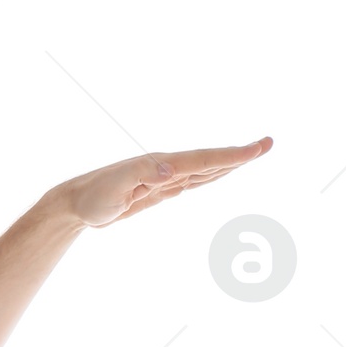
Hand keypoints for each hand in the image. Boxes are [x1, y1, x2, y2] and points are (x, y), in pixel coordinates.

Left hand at [57, 137, 273, 229]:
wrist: (77, 202)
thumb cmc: (94, 196)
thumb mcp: (115, 187)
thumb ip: (143, 175)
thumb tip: (173, 171)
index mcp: (162, 165)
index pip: (204, 159)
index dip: (232, 156)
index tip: (257, 149)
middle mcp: (168, 167)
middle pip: (211, 160)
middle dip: (240, 154)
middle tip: (268, 144)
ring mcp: (165, 178)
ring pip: (205, 170)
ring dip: (229, 163)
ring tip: (253, 154)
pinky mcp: (160, 190)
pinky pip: (193, 182)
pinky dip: (211, 176)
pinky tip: (219, 174)